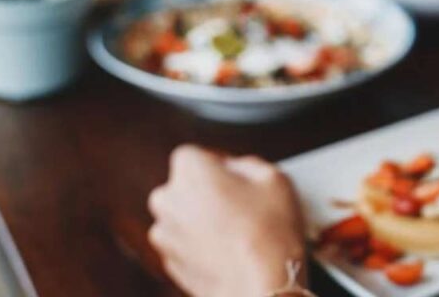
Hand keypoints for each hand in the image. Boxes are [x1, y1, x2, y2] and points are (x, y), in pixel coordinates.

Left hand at [148, 145, 305, 296]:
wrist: (261, 286)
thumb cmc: (269, 232)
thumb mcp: (274, 177)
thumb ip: (247, 163)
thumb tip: (237, 170)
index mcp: (188, 169)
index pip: (198, 155)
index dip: (222, 165)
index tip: (241, 179)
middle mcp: (167, 199)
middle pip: (187, 186)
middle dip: (210, 192)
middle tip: (243, 204)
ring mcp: (165, 235)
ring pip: (185, 216)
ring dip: (205, 220)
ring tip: (240, 232)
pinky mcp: (170, 264)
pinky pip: (187, 244)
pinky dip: (203, 245)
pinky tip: (232, 251)